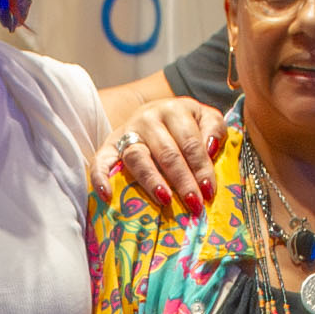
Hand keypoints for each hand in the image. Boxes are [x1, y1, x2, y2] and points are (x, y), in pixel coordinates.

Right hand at [105, 98, 228, 209]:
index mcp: (174, 110)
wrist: (154, 113)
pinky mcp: (109, 145)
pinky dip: (100, 177)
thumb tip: (210, 149)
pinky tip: (106, 196)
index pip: (190, 143)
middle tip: (193, 203)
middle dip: (182, 180)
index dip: (201, 168)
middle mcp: (148, 118)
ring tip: (165, 200)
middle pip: (167, 153)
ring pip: (138, 158)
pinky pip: (101, 161)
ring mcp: (126, 131)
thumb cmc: (184, 123)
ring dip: (152, 181)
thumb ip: (214, 129)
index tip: (209, 192)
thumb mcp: (205, 118)